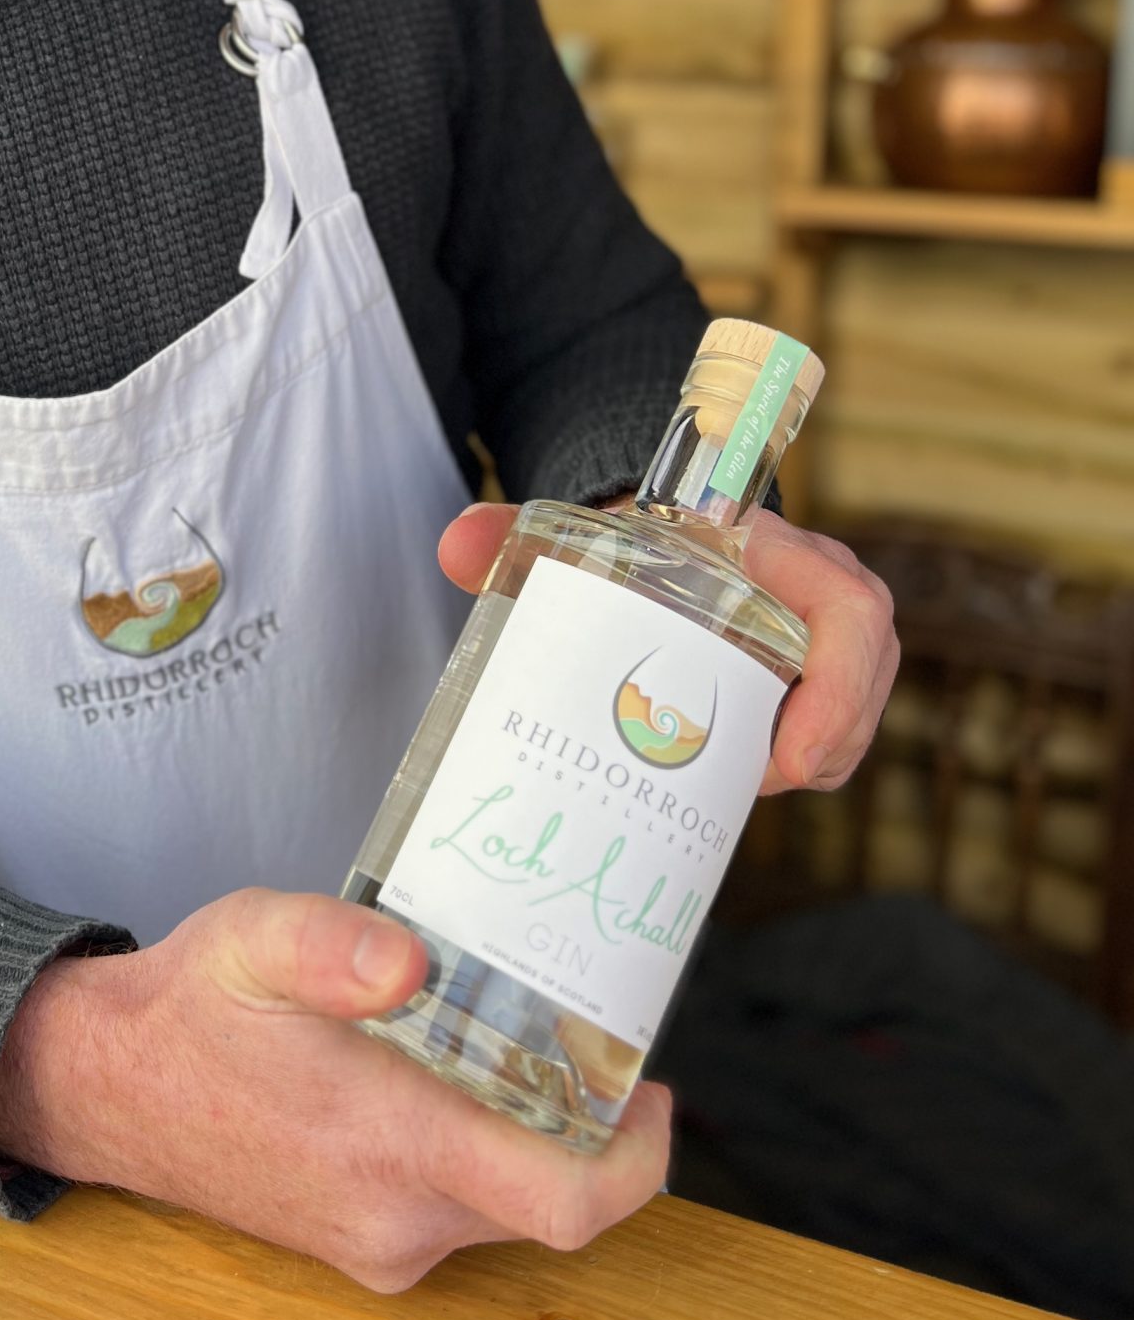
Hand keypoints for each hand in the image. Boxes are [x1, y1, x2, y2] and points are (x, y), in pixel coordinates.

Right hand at [0, 888, 671, 1290]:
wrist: (110, 1087)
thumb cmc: (193, 1007)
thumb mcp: (255, 937)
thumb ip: (334, 946)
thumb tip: (415, 958)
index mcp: (390, 1146)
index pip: (562, 1201)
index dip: (637, 1159)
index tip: (652, 1089)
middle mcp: (397, 1217)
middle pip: (549, 1197)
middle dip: (584, 1122)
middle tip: (577, 1029)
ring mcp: (379, 1242)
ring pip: (504, 1202)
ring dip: (529, 1134)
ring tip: (510, 1038)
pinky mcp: (361, 1244)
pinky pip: (457, 1209)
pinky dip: (480, 1152)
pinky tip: (449, 1077)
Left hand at [437, 500, 898, 794]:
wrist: (660, 534)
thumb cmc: (630, 540)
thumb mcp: (579, 536)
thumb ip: (512, 535)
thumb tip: (455, 546)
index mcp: (772, 548)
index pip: (849, 607)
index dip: (839, 689)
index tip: (789, 759)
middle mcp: (820, 587)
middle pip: (863, 676)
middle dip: (823, 745)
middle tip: (749, 785)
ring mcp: (831, 635)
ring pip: (856, 710)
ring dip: (812, 758)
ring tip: (735, 783)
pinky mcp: (827, 671)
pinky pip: (840, 724)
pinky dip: (802, 758)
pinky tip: (740, 774)